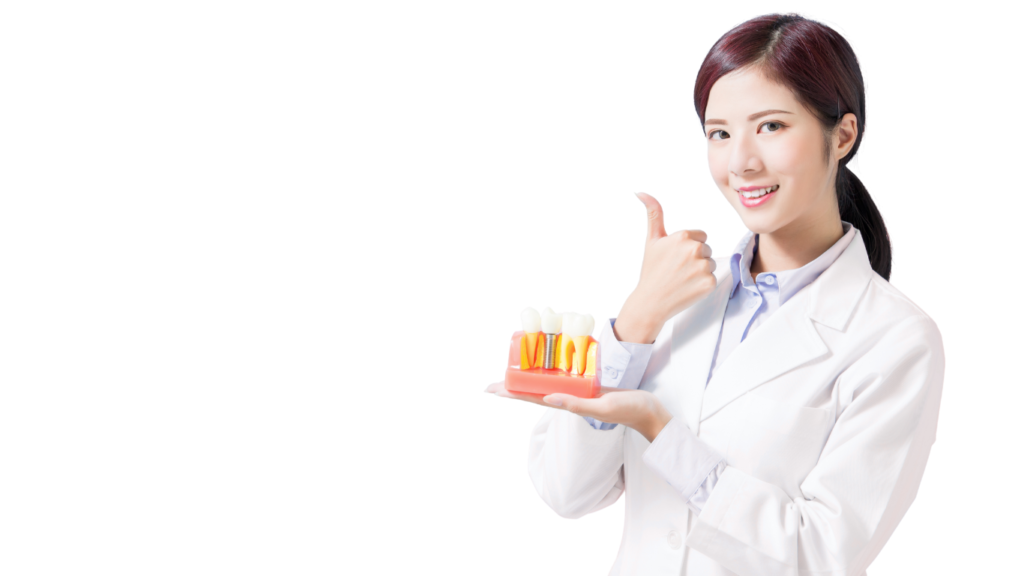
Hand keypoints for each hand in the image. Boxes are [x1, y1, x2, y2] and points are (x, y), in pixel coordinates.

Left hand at [484, 381, 672, 442]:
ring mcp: (578, 391)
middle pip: (534, 391)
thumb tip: (547, 399)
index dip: (512, 393)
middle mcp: (569, 397)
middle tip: (492, 382)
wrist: (649, 412)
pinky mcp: (589, 385)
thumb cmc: (629, 409)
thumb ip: (576, 404)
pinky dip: (551, 372)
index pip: (533, 397)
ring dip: (529, 379)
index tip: (491, 390)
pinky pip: (564, 377)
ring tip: (512, 373)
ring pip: (547, 384)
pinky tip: (546, 368)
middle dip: (513, 387)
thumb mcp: (603, 406)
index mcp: (568, 403)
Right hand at [614, 193, 717, 343]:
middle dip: (695, 259)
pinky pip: (713, 278)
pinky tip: (688, 289)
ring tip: (683, 280)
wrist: (650, 302)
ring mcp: (703, 267)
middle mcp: (694, 249)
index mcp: (682, 236)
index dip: (688, 248)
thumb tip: (640, 191)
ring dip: (700, 272)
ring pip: (711, 264)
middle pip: (706, 250)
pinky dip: (703, 285)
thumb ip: (653, 214)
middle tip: (678, 271)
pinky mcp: (709, 283)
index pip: (700, 237)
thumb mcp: (651, 240)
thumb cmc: (651, 271)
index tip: (675, 259)